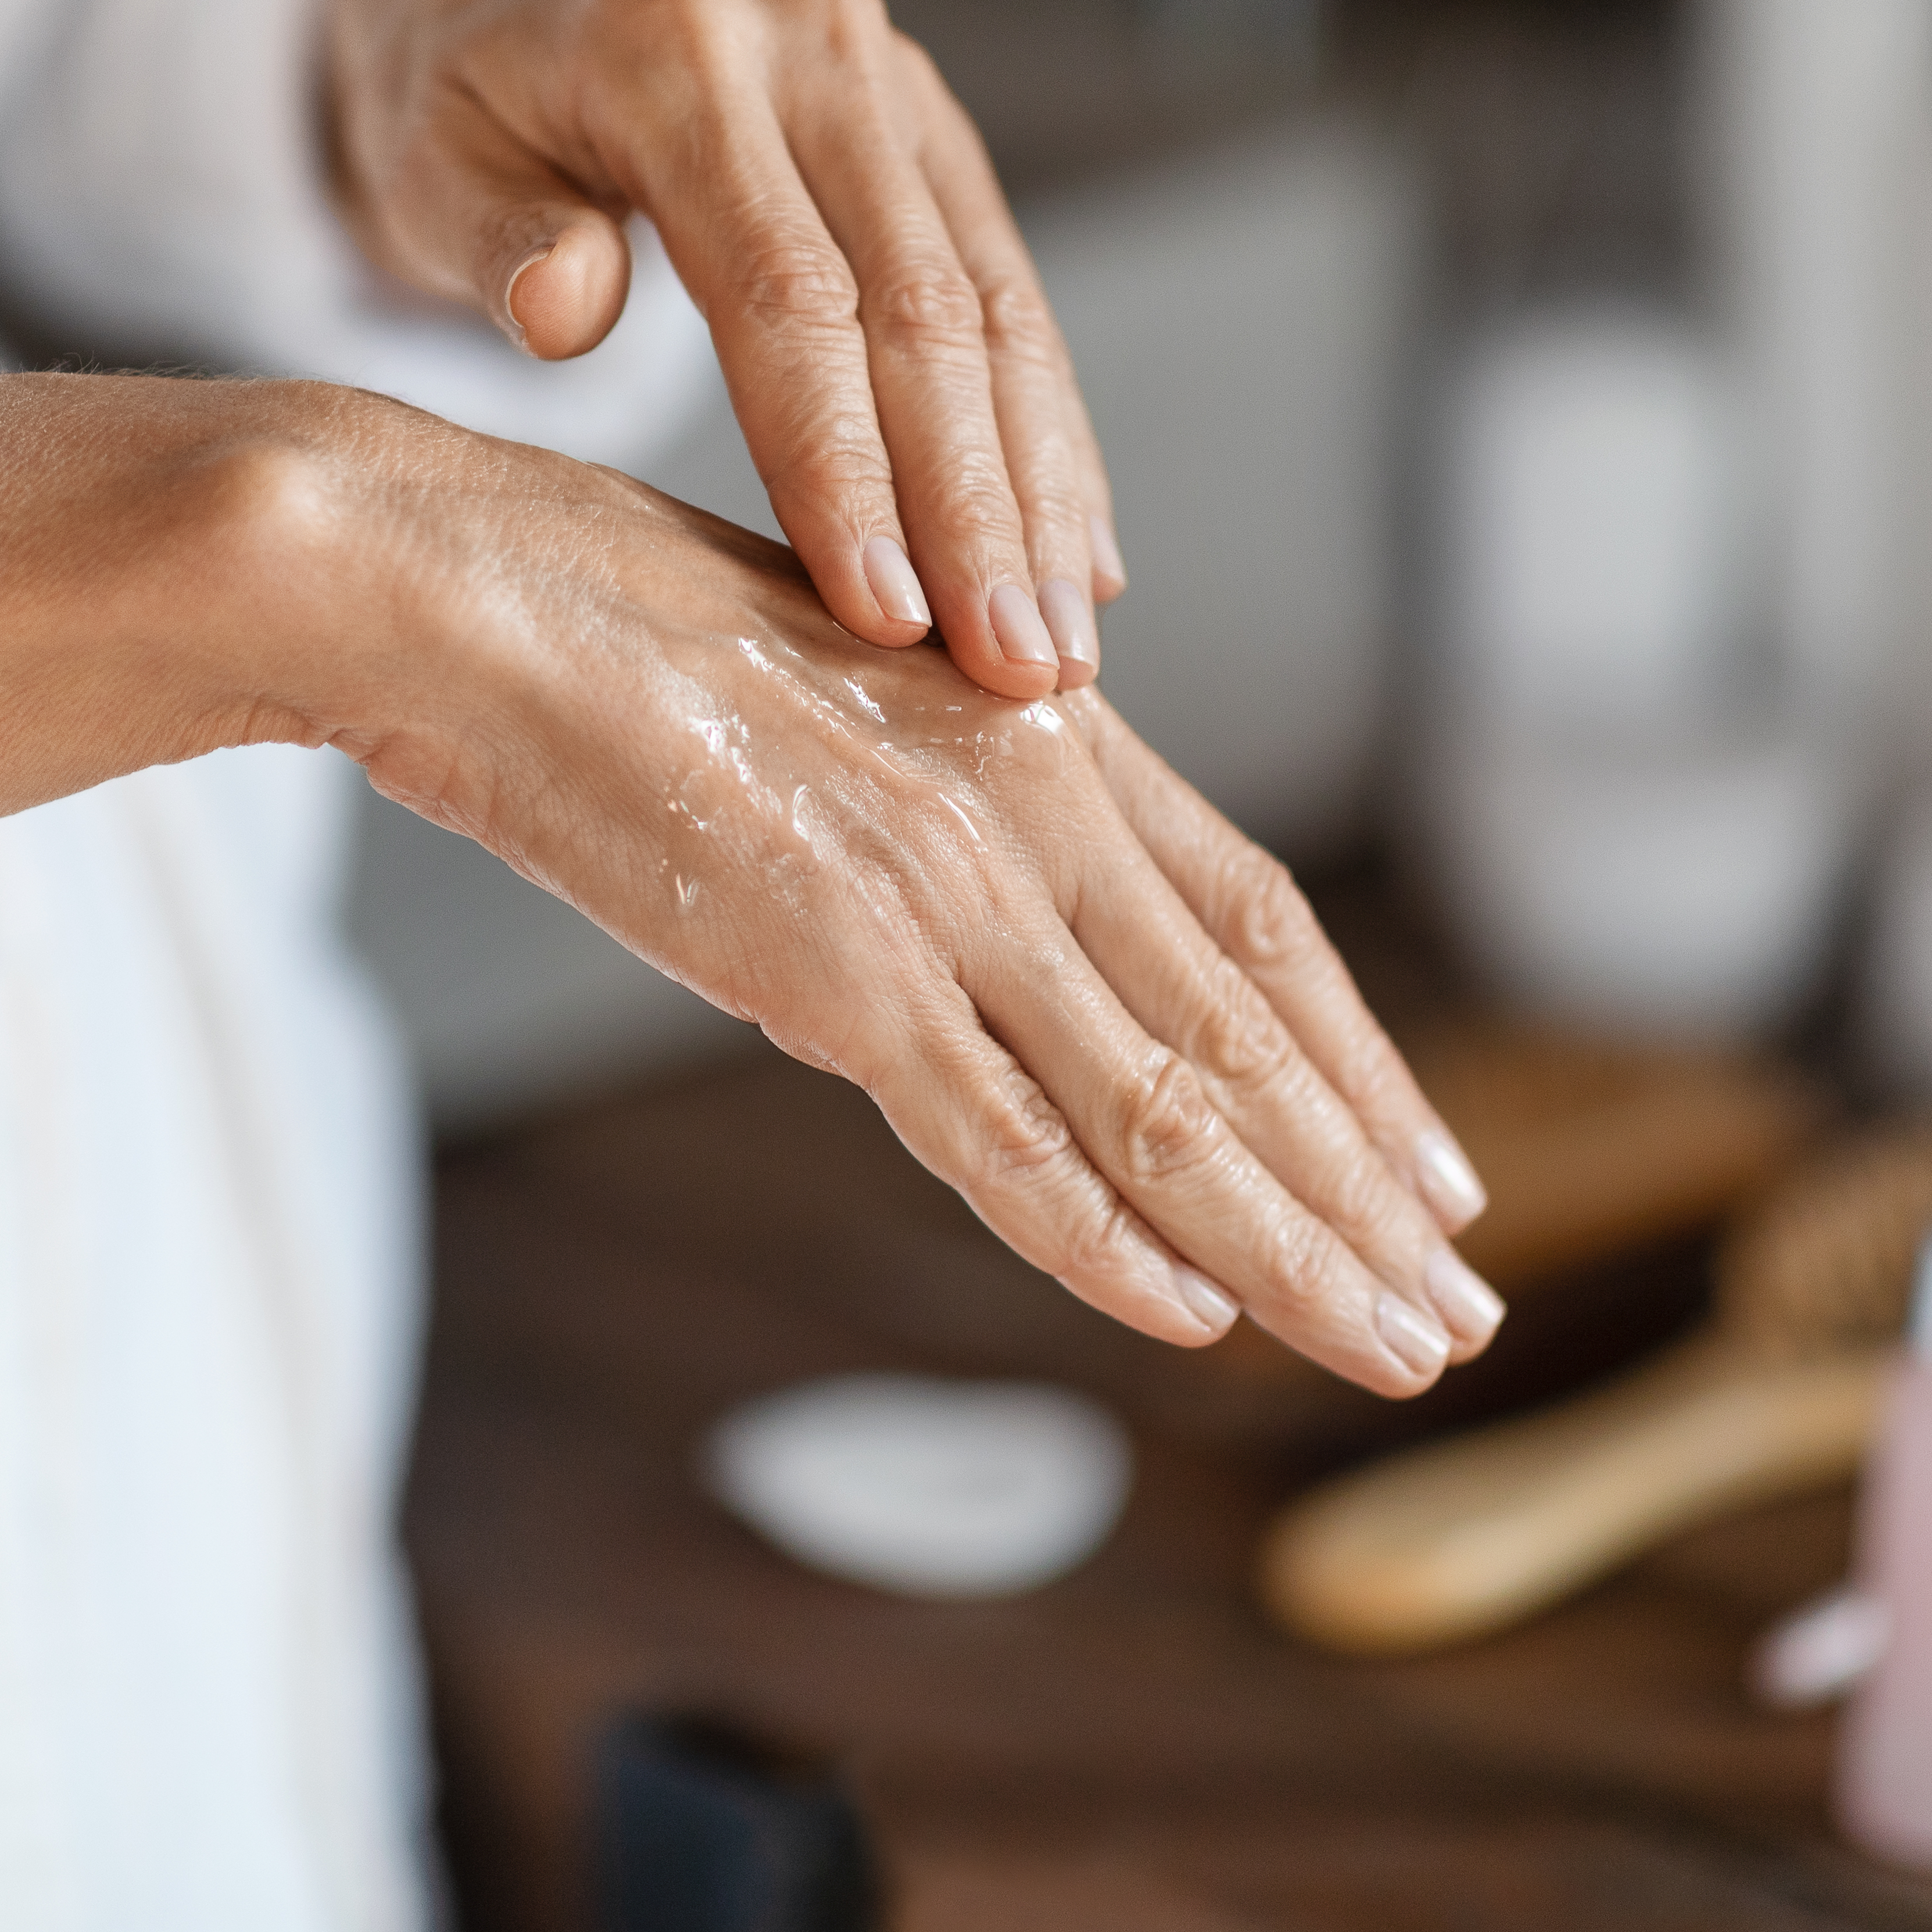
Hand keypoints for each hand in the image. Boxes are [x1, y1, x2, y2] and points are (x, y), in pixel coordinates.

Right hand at [311, 395, 1496, 1395]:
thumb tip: (999, 894)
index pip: (1258, 925)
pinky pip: (997, 1135)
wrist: (470, 586)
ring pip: (1161, 1104)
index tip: (1436, 1171)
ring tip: (1394, 1345)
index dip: (1362, 1061)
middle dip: (1369, 1189)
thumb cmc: (621, 621)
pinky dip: (1103, 1236)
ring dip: (1292, 1245)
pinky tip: (1192, 1314)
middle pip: (1246, 1033)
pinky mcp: (829, 965)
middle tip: (1461, 1306)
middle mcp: (1025, 807)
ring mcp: (937, 890)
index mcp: (1038, 731)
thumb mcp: (842, 691)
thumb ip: (943, 791)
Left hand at [321, 0, 1119, 704]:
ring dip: (1038, 490)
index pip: (788, 294)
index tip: (884, 614)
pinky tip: (1079, 555)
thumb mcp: (424, 149)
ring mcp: (893, 82)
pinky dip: (1046, 432)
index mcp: (682, 55)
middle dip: (976, 509)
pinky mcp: (933, 128)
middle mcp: (816, 47)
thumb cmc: (460, 88)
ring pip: (996, 310)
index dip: (842, 464)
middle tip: (1018, 675)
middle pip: (922, 311)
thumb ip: (493, 233)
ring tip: (1061, 653)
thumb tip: (565, 311)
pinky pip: (1011, 293)